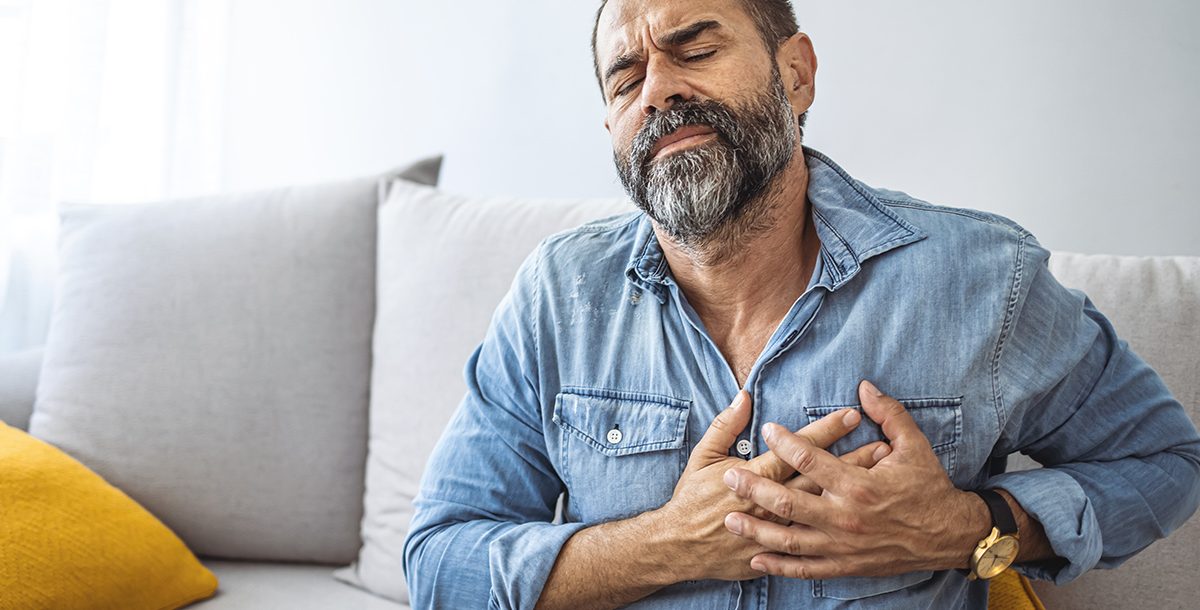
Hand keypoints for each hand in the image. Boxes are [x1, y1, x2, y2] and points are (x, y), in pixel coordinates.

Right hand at [657, 390, 892, 581]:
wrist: (679, 547)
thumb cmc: (691, 500)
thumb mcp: (703, 457)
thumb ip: (725, 426)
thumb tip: (745, 397)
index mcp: (753, 476)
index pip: (798, 450)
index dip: (825, 431)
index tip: (851, 415)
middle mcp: (771, 504)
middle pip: (821, 479)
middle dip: (852, 461)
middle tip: (883, 445)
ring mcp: (778, 531)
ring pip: (825, 508)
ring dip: (852, 492)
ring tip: (880, 478)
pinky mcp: (778, 552)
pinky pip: (815, 541)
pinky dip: (839, 525)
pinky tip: (859, 515)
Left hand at [721, 380, 988, 578]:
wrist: (950, 536)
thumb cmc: (929, 487)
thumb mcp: (914, 446)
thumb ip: (888, 414)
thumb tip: (864, 386)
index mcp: (859, 485)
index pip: (811, 461)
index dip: (786, 442)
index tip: (767, 429)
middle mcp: (846, 518)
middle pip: (789, 502)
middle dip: (755, 487)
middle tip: (729, 476)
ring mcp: (843, 546)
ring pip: (790, 539)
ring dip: (757, 528)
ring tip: (731, 518)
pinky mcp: (846, 565)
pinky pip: (806, 568)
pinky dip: (780, 565)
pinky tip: (757, 559)